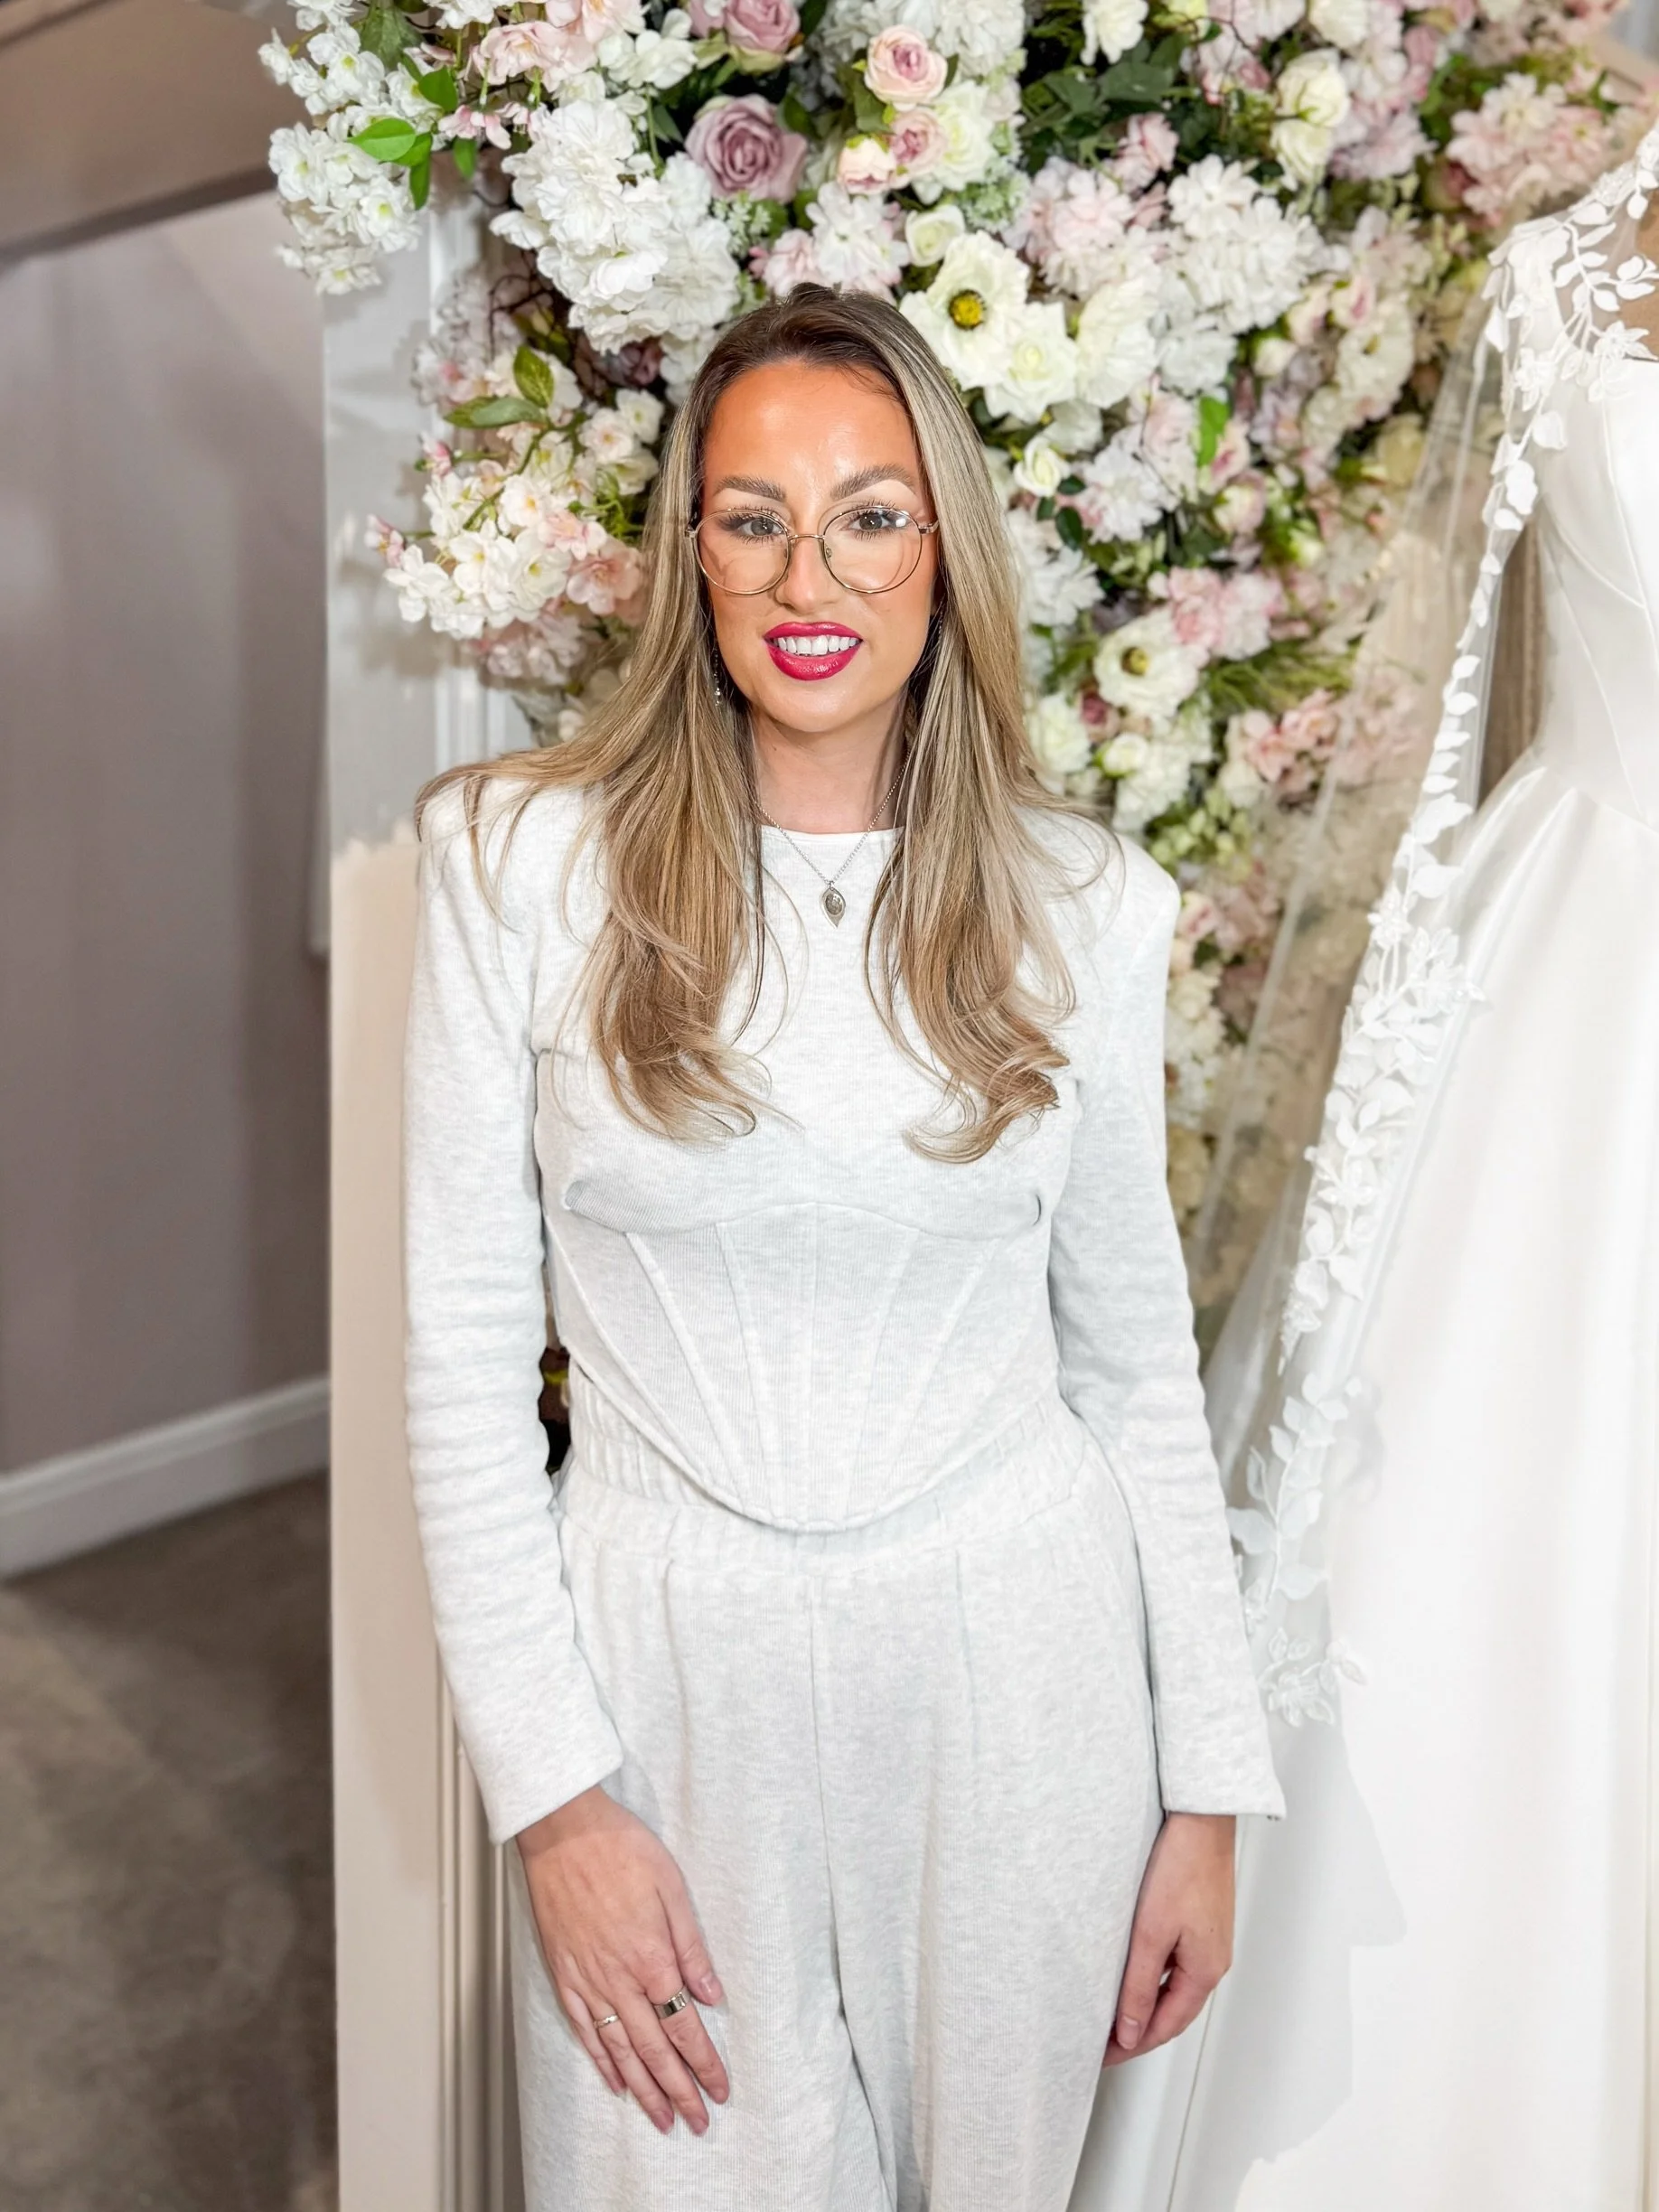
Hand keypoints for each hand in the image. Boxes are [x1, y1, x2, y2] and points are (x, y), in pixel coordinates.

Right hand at [516, 1784, 729, 2132]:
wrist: (563, 1832)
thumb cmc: (620, 1849)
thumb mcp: (671, 1887)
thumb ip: (692, 1947)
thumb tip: (712, 1994)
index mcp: (651, 1957)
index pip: (684, 2026)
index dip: (704, 2063)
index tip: (720, 2090)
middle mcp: (618, 1979)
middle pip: (654, 2050)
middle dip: (679, 2091)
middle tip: (697, 2122)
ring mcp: (587, 1980)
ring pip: (619, 2050)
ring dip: (643, 2089)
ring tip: (662, 2119)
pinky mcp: (563, 1974)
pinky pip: (584, 2030)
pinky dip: (601, 2061)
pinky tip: (615, 2081)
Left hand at [1102, 1812, 1234, 2067]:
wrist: (1201, 1819)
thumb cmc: (1181, 1868)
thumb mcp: (1150, 1934)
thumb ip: (1138, 1986)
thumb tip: (1130, 2032)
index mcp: (1205, 1971)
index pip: (1165, 2027)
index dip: (1132, 2046)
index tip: (1102, 2056)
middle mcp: (1213, 1961)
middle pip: (1173, 2011)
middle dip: (1138, 2030)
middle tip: (1101, 2041)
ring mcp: (1209, 1940)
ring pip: (1174, 1987)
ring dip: (1145, 2003)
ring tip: (1110, 2011)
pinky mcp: (1201, 1920)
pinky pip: (1176, 1963)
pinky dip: (1153, 1976)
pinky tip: (1131, 1970)